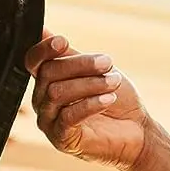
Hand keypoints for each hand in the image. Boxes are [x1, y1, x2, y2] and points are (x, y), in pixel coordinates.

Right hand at [25, 32, 150, 170]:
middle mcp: (43, 101)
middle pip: (48, 74)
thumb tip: (44, 31)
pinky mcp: (61, 139)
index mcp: (48, 82)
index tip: (64, 42)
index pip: (33, 61)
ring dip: (89, 84)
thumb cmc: (116, 99)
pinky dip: (90, 104)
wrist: (136, 131)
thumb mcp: (94, 71)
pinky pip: (68, 116)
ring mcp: (49, 122)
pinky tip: (109, 99)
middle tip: (107, 62)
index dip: (43, 49)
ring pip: (57, 93)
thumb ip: (69, 55)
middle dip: (80, 65)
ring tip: (114, 82)